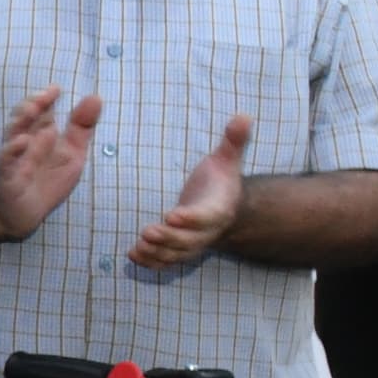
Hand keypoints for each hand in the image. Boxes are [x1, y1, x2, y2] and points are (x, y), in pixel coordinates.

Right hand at [0, 86, 100, 240]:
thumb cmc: (48, 180)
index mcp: (40, 132)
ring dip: (22, 119)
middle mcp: (25, 141)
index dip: (46, 97)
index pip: (42, 110)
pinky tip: (22, 141)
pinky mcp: (9, 177)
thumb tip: (95, 97)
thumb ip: (82, 127)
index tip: (56, 89)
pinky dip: (12, 149)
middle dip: (33, 104)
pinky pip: (7, 161)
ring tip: (34, 109)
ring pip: (13, 133)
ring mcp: (15, 158)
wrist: (25, 213)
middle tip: (45, 96)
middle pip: (24, 116)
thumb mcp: (73, 152)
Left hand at [126, 112, 251, 273]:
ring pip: (176, 255)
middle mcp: (206, 232)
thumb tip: (244, 115)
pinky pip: (167, 262)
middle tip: (146, 232)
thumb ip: (233, 141)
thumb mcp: (228, 160)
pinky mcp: (180, 251)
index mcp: (217, 209)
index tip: (173, 215)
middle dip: (168, 238)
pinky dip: (151, 262)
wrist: (225, 210)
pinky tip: (133, 256)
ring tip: (137, 247)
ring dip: (156, 253)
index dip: (191, 219)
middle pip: (188, 240)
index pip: (205, 217)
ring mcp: (193, 244)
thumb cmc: (221, 181)